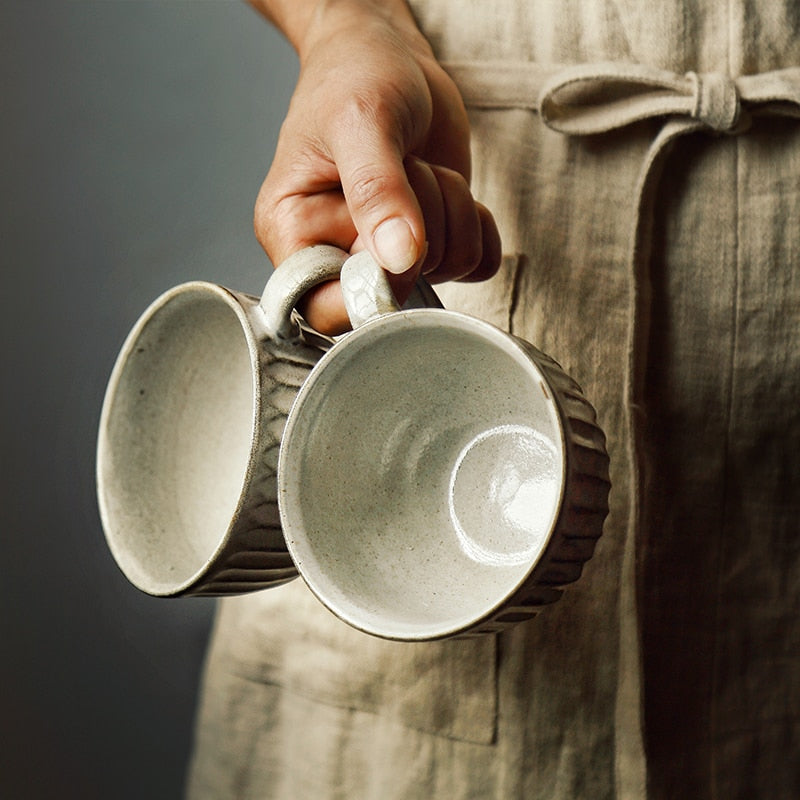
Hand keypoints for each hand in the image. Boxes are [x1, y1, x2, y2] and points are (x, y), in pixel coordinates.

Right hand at [252, 0, 500, 333]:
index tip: (395, 238)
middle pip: (398, 288)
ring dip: (450, 211)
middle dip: (419, 224)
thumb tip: (398, 258)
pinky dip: (477, 224)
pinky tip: (449, 187)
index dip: (371, 285)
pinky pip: (477, 264)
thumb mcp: (359, 120)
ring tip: (415, 165)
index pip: (325, 306)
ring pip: (447, 269)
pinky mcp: (430, 245)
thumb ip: (376, 191)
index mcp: (293, 234)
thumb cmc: (352, 76)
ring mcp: (388, 254)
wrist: (388, 55)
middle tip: (402, 169)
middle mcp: (337, 253)